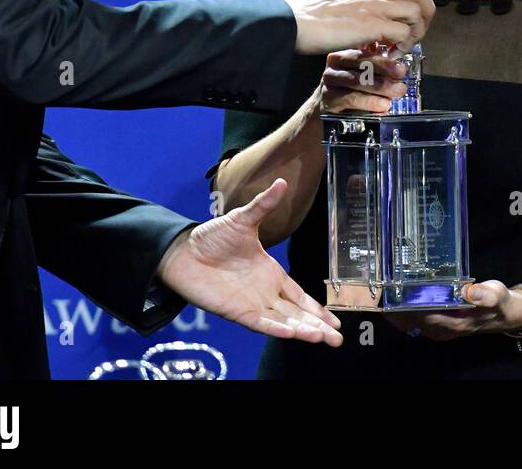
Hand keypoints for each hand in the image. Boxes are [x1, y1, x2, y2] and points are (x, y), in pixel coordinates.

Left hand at [156, 178, 342, 343]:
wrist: (183, 251)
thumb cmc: (212, 237)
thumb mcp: (243, 218)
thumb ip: (264, 205)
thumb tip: (282, 182)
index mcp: (272, 274)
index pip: (300, 297)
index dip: (318, 310)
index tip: (336, 322)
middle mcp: (265, 293)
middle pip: (298, 315)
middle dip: (319, 327)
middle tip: (338, 341)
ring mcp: (252, 304)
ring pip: (284, 322)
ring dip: (303, 331)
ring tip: (323, 339)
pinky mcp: (236, 311)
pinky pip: (261, 323)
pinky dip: (277, 329)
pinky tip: (293, 333)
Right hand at [286, 0, 434, 54]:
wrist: (294, 23)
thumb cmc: (313, 14)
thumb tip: (379, 9)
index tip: (411, 14)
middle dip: (425, 14)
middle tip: (415, 32)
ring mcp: (374, 5)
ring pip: (416, 12)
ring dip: (415, 32)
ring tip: (401, 46)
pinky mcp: (371, 25)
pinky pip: (403, 33)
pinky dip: (403, 45)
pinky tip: (390, 54)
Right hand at [318, 45, 408, 114]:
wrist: (327, 108)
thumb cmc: (350, 89)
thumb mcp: (363, 74)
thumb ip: (378, 68)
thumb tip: (401, 69)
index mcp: (347, 51)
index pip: (367, 52)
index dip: (386, 61)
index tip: (402, 69)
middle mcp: (335, 62)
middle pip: (362, 64)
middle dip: (385, 72)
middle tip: (401, 82)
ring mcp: (329, 79)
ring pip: (357, 81)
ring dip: (381, 88)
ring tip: (396, 93)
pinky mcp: (328, 97)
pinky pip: (350, 99)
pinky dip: (369, 102)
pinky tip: (382, 105)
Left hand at [381, 281, 521, 341]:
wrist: (504, 314)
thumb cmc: (500, 303)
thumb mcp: (497, 295)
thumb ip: (485, 295)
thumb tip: (470, 291)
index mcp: (453, 323)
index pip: (422, 315)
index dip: (405, 305)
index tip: (390, 293)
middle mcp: (442, 329)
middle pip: (411, 319)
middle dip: (394, 306)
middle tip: (378, 286)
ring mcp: (438, 329)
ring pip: (410, 321)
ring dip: (395, 309)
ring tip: (380, 290)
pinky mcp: (437, 324)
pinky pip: (414, 319)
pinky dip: (403, 310)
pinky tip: (394, 298)